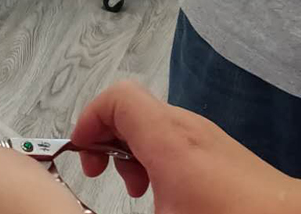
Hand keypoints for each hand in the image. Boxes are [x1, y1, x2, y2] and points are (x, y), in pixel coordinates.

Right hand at [71, 81, 297, 213]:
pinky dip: (153, 157)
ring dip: (129, 151)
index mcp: (166, 138)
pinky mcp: (217, 150)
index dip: (89, 120)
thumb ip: (124, 207)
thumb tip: (90, 211)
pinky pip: (172, 138)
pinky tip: (163, 193)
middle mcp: (185, 126)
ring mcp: (204, 135)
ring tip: (135, 189)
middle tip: (102, 175)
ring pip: (150, 124)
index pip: (116, 98)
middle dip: (105, 139)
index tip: (83, 156)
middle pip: (129, 108)